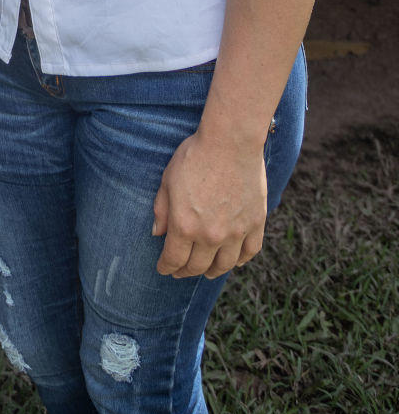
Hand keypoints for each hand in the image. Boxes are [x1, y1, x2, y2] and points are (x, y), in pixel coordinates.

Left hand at [153, 127, 267, 278]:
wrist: (230, 142)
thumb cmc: (194, 156)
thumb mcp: (168, 180)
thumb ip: (162, 210)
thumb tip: (157, 233)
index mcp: (184, 226)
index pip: (174, 259)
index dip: (166, 267)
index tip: (163, 268)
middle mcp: (210, 236)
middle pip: (197, 266)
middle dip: (185, 272)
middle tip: (180, 271)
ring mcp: (235, 232)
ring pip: (224, 265)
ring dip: (212, 271)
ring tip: (205, 271)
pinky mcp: (255, 224)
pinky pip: (249, 252)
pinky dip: (240, 260)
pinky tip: (232, 260)